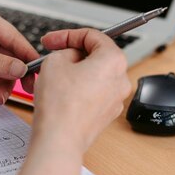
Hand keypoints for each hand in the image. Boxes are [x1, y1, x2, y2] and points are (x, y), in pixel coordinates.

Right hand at [31, 28, 131, 154]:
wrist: (60, 139)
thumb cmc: (60, 104)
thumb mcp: (54, 61)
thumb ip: (65, 50)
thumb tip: (70, 56)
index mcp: (113, 60)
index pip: (92, 36)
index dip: (67, 35)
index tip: (53, 40)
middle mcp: (121, 80)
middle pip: (96, 56)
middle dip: (73, 54)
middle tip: (53, 56)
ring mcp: (116, 99)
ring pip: (95, 76)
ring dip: (76, 72)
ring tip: (54, 77)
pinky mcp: (106, 115)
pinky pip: (93, 94)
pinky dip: (79, 90)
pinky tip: (62, 94)